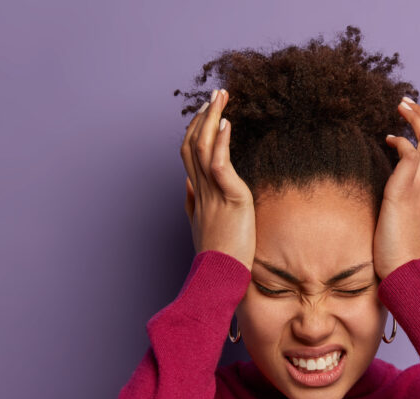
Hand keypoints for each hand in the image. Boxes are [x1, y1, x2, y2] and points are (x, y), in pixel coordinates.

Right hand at [180, 88, 255, 271]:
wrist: (219, 281)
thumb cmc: (217, 262)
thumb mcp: (203, 228)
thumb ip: (194, 204)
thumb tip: (188, 186)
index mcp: (197, 197)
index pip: (190, 156)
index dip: (195, 131)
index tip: (205, 114)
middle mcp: (200, 191)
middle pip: (193, 144)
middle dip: (202, 117)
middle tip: (215, 95)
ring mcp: (212, 194)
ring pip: (202, 147)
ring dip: (211, 118)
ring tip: (220, 97)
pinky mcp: (230, 199)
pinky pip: (220, 164)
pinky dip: (220, 142)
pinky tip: (225, 123)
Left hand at [374, 96, 419, 279]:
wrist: (405, 272)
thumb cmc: (402, 254)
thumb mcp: (411, 226)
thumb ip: (409, 206)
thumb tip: (399, 193)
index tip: (413, 123)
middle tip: (407, 104)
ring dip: (417, 118)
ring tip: (401, 106)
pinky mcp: (406, 190)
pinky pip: (411, 153)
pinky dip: (402, 141)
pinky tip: (389, 141)